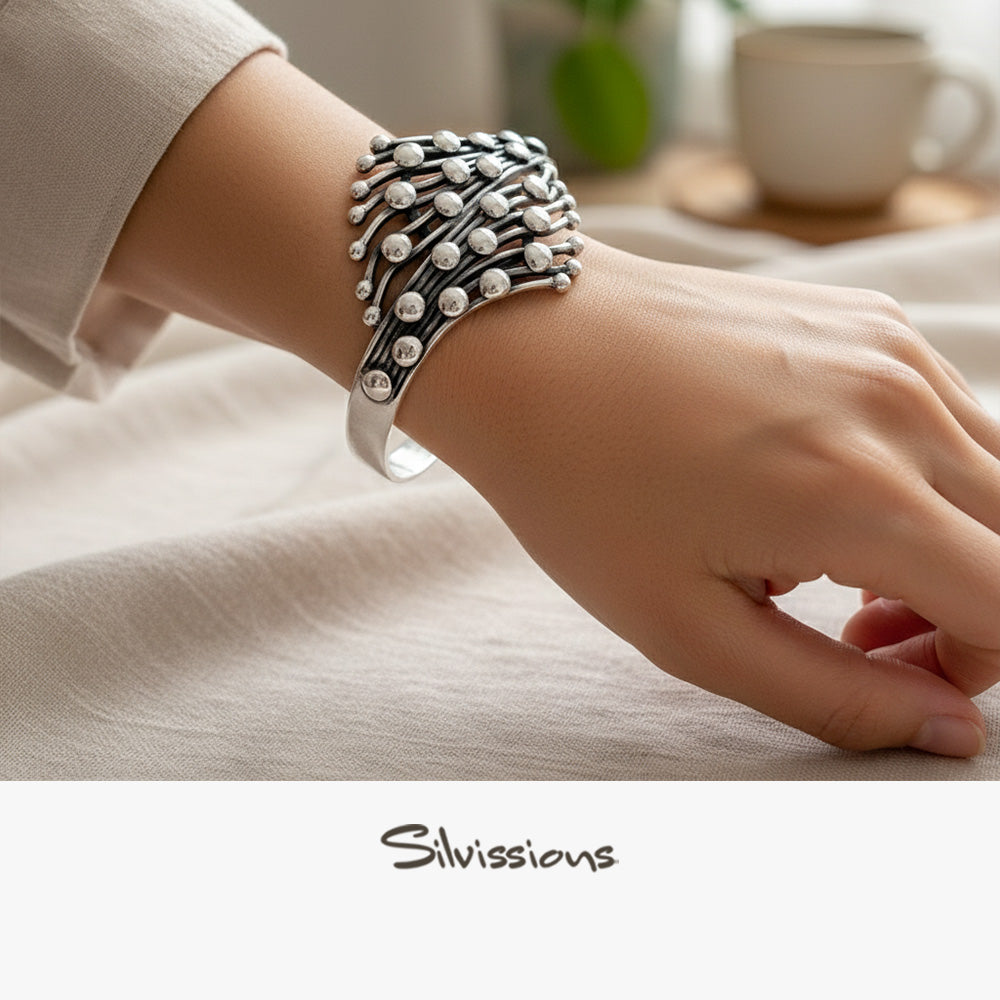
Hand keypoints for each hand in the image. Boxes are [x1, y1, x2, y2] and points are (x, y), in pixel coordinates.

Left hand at [428, 240, 999, 755]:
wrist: (524, 347)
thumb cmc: (579, 486)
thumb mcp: (687, 628)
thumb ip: (832, 696)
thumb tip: (943, 731)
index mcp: (860, 495)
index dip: (972, 667)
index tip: (883, 672)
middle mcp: (900, 406)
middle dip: (968, 613)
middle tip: (857, 634)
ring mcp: (889, 347)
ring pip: (995, 476)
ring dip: (948, 544)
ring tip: (828, 567)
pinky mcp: (866, 320)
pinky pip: (944, 416)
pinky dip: (919, 476)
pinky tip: (817, 490)